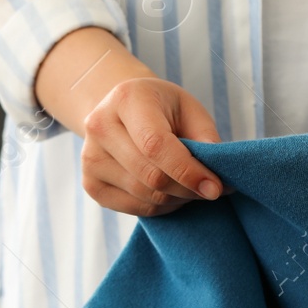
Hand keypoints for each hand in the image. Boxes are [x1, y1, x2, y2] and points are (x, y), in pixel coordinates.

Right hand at [80, 77, 225, 216]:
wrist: (122, 111)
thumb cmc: (163, 109)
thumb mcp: (189, 109)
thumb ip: (206, 138)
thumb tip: (217, 176)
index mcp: (126, 99)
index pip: (156, 145)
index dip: (188, 171)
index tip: (216, 188)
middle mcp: (100, 126)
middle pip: (151, 176)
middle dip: (188, 189)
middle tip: (211, 188)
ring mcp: (90, 157)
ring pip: (145, 196)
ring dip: (177, 199)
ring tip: (191, 186)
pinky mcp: (90, 183)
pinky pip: (135, 208)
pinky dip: (161, 207)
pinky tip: (171, 192)